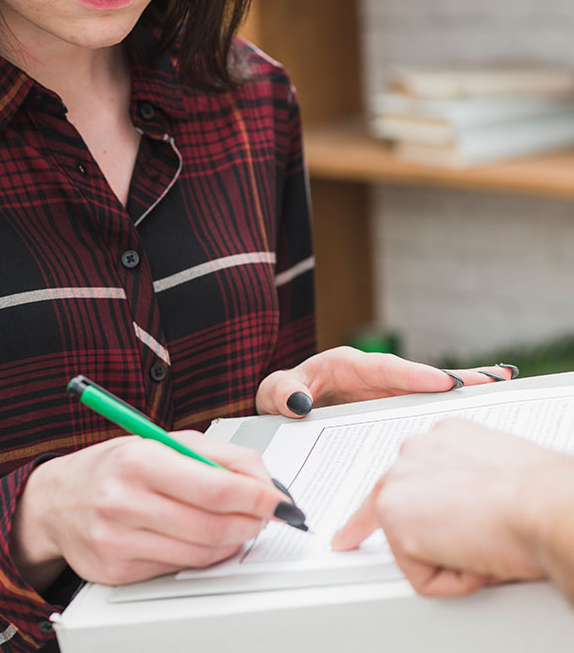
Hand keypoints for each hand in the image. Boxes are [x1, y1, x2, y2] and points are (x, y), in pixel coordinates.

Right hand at [11, 431, 288, 590]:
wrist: (59, 500)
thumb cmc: (118, 465)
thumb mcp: (163, 441)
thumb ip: (218, 456)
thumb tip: (263, 481)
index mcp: (140, 460)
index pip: (214, 488)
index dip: (256, 497)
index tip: (278, 500)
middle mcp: (124, 502)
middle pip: (211, 525)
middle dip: (250, 522)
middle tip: (266, 514)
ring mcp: (118, 542)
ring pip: (199, 552)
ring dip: (232, 541)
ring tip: (241, 525)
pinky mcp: (116, 572)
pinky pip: (177, 568)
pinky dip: (202, 556)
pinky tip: (205, 539)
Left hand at [256, 346, 515, 416]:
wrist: (281, 409)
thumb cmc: (279, 395)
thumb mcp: (274, 391)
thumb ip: (282, 391)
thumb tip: (297, 402)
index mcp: (346, 365)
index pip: (384, 369)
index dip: (414, 375)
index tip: (443, 382)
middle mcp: (372, 376)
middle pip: (417, 377)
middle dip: (455, 377)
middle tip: (494, 378)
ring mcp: (383, 393)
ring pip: (426, 392)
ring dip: (462, 391)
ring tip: (501, 386)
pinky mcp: (388, 408)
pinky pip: (420, 407)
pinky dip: (447, 408)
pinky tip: (479, 409)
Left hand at [332, 420, 571, 595]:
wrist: (543, 502)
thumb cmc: (539, 491)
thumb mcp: (496, 468)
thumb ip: (468, 479)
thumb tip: (472, 502)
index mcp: (441, 438)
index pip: (409, 472)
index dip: (404, 501)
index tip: (376, 517)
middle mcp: (413, 450)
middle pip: (397, 505)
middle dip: (423, 535)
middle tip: (467, 541)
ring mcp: (398, 482)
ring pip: (413, 543)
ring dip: (451, 556)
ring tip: (488, 541)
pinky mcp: (395, 519)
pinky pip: (421, 576)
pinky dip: (454, 580)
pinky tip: (480, 557)